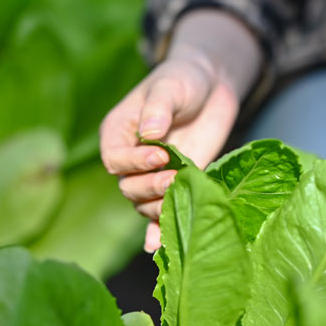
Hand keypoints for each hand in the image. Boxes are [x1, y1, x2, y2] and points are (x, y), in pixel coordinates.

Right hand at [99, 10, 262, 250]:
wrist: (211, 86)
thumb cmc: (182, 80)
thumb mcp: (170, 86)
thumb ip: (158, 109)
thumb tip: (150, 134)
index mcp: (118, 133)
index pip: (114, 159)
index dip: (133, 162)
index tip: (160, 155)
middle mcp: (131, 159)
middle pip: (128, 187)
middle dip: (150, 187)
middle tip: (174, 178)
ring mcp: (153, 176)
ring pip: (145, 204)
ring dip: (161, 205)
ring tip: (182, 193)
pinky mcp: (177, 186)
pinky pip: (162, 215)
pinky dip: (159, 231)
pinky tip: (159, 246)